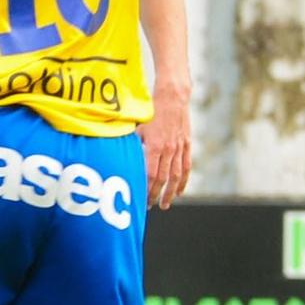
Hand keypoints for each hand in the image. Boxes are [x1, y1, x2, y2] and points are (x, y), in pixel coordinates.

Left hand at [138, 84, 192, 208]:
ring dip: (170, 193)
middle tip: (149, 207)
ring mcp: (179, 148)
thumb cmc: (149, 111)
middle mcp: (168, 150)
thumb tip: (118, 157)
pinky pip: (186, 167)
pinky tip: (179, 192)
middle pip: (162, 179)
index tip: (140, 201)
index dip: (146, 190)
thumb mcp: (136, 127)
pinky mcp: (187, 145)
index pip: (149, 175)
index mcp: (154, 146)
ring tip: (165, 204)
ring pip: (176, 177)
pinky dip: (183, 182)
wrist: (173, 97)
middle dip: (155, 196)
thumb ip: (131, 144)